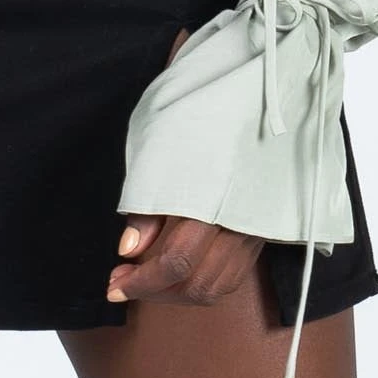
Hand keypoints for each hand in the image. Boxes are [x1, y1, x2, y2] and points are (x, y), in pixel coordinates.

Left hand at [105, 27, 265, 308]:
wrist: (260, 84)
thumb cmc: (202, 103)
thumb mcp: (162, 134)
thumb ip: (148, 193)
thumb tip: (129, 246)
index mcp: (215, 192)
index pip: (179, 257)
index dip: (143, 275)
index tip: (115, 273)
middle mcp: (240, 218)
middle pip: (197, 281)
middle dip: (153, 289)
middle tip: (119, 282)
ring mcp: (255, 226)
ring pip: (216, 285)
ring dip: (176, 293)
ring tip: (142, 281)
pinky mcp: (262, 228)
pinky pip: (231, 276)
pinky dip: (200, 285)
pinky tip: (176, 273)